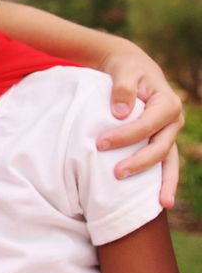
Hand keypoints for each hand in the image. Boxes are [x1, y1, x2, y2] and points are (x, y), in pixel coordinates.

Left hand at [95, 42, 184, 208]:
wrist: (133, 68)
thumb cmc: (126, 69)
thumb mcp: (123, 71)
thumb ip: (122, 88)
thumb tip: (120, 112)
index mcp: (167, 102)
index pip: (148, 124)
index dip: (126, 136)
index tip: (100, 143)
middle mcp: (174, 120)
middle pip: (160, 146)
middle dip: (140, 162)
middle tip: (116, 174)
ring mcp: (169, 133)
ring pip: (169, 160)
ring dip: (163, 182)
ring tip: (160, 204)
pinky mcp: (161, 140)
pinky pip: (164, 163)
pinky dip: (163, 181)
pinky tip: (159, 201)